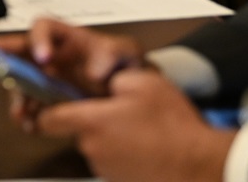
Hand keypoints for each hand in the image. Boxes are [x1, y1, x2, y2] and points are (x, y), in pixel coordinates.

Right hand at [0, 19, 144, 129]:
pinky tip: (32, 124)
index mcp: (66, 39)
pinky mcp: (49, 102)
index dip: (39, 39)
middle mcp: (51, 56)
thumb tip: (93, 69)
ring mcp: (47, 80)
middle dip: (2, 55)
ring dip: (17, 96)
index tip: (42, 56)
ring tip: (21, 111)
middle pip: (19, 52)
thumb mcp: (125, 53)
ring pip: (22, 83)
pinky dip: (29, 118)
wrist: (131, 96)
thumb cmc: (124, 66)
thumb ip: (112, 54)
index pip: (44, 27)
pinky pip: (31, 107)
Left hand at [37, 69, 233, 181]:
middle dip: (94, 120)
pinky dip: (126, 154)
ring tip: (142, 131)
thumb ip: (113, 78)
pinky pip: (115, 163)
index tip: (47, 104)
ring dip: (112, 138)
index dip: (45, 110)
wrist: (202, 167)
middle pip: (78, 131)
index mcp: (91, 122)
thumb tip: (103, 82)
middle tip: (121, 112)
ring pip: (98, 147)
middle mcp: (92, 149)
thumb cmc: (173, 126)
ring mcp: (106, 170)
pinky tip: (148, 147)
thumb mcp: (144, 83)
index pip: (48, 119)